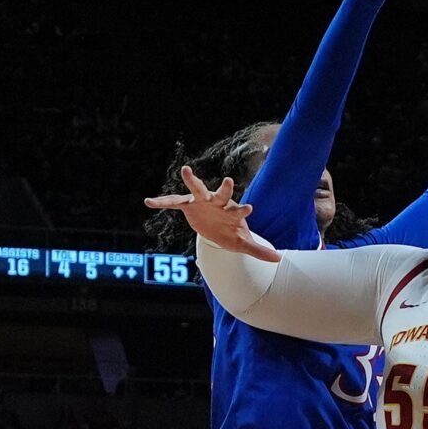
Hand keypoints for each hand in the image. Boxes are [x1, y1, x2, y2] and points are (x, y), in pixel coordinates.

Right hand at [144, 166, 280, 262]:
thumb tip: (278, 259)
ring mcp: (202, 202)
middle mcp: (218, 203)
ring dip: (191, 180)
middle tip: (229, 180)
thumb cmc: (231, 233)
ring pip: (197, 190)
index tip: (250, 208)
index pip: (239, 210)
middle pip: (222, 194)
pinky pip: (173, 202)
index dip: (244, 210)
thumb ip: (258, 250)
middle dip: (225, 188)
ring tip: (185, 169)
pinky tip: (149, 202)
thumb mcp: (243, 244)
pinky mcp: (188, 205)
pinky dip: (162, 202)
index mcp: (232, 212)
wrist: (216, 229)